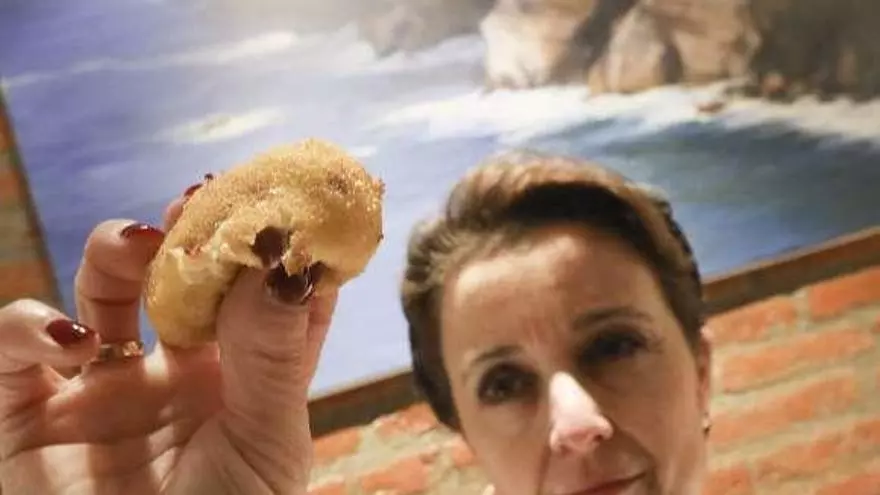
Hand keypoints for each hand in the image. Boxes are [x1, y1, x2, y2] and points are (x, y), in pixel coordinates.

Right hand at [0, 193, 335, 494]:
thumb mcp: (265, 444)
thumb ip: (272, 354)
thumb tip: (286, 260)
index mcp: (236, 380)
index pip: (257, 296)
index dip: (271, 246)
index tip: (289, 202)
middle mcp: (170, 374)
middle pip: (179, 276)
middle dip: (190, 230)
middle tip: (206, 195)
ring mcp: (98, 389)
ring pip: (98, 290)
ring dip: (116, 249)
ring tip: (145, 244)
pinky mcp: (25, 413)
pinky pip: (11, 348)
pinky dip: (30, 327)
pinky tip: (74, 343)